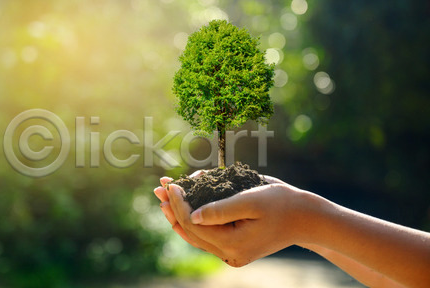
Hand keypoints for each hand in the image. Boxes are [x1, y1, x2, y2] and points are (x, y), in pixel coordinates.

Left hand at [154, 174, 317, 266]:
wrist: (304, 218)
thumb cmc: (281, 203)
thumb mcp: (252, 200)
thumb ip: (221, 208)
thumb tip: (192, 215)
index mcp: (233, 244)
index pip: (194, 224)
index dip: (179, 204)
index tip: (172, 184)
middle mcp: (229, 254)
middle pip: (190, 231)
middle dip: (173, 207)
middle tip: (158, 187)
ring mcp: (230, 253)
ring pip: (195, 235)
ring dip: (178, 214)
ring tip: (163, 196)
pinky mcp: (232, 247)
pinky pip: (205, 235)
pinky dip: (192, 219)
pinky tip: (181, 207)